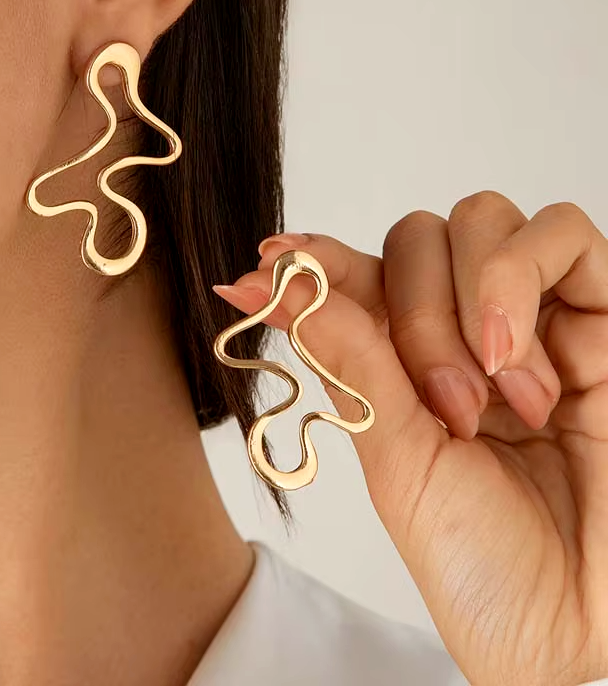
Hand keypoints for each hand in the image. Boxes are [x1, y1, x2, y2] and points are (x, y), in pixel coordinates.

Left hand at [213, 191, 607, 685]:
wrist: (573, 623)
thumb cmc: (480, 558)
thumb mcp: (396, 457)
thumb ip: (351, 360)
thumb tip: (279, 288)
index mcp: (404, 362)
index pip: (358, 277)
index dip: (316, 261)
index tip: (269, 260)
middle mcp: (463, 330)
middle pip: (415, 239)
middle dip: (414, 312)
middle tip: (442, 402)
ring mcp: (533, 317)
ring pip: (478, 220)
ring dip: (467, 302)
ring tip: (493, 398)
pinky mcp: (601, 316)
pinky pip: (564, 235)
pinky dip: (522, 280)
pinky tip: (524, 364)